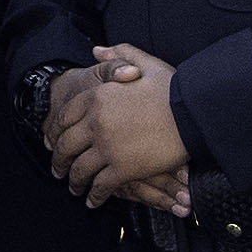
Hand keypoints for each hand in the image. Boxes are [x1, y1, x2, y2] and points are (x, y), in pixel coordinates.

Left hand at [58, 48, 192, 210]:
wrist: (195, 114)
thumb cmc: (174, 90)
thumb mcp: (145, 64)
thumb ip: (118, 55)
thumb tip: (96, 51)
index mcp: (97, 97)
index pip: (65, 117)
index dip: (58, 132)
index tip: (56, 141)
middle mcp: (96, 123)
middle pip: (66, 146)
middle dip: (59, 161)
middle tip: (58, 170)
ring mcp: (107, 147)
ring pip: (80, 169)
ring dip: (75, 182)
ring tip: (75, 188)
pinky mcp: (122, 168)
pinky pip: (100, 186)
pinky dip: (94, 195)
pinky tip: (94, 200)